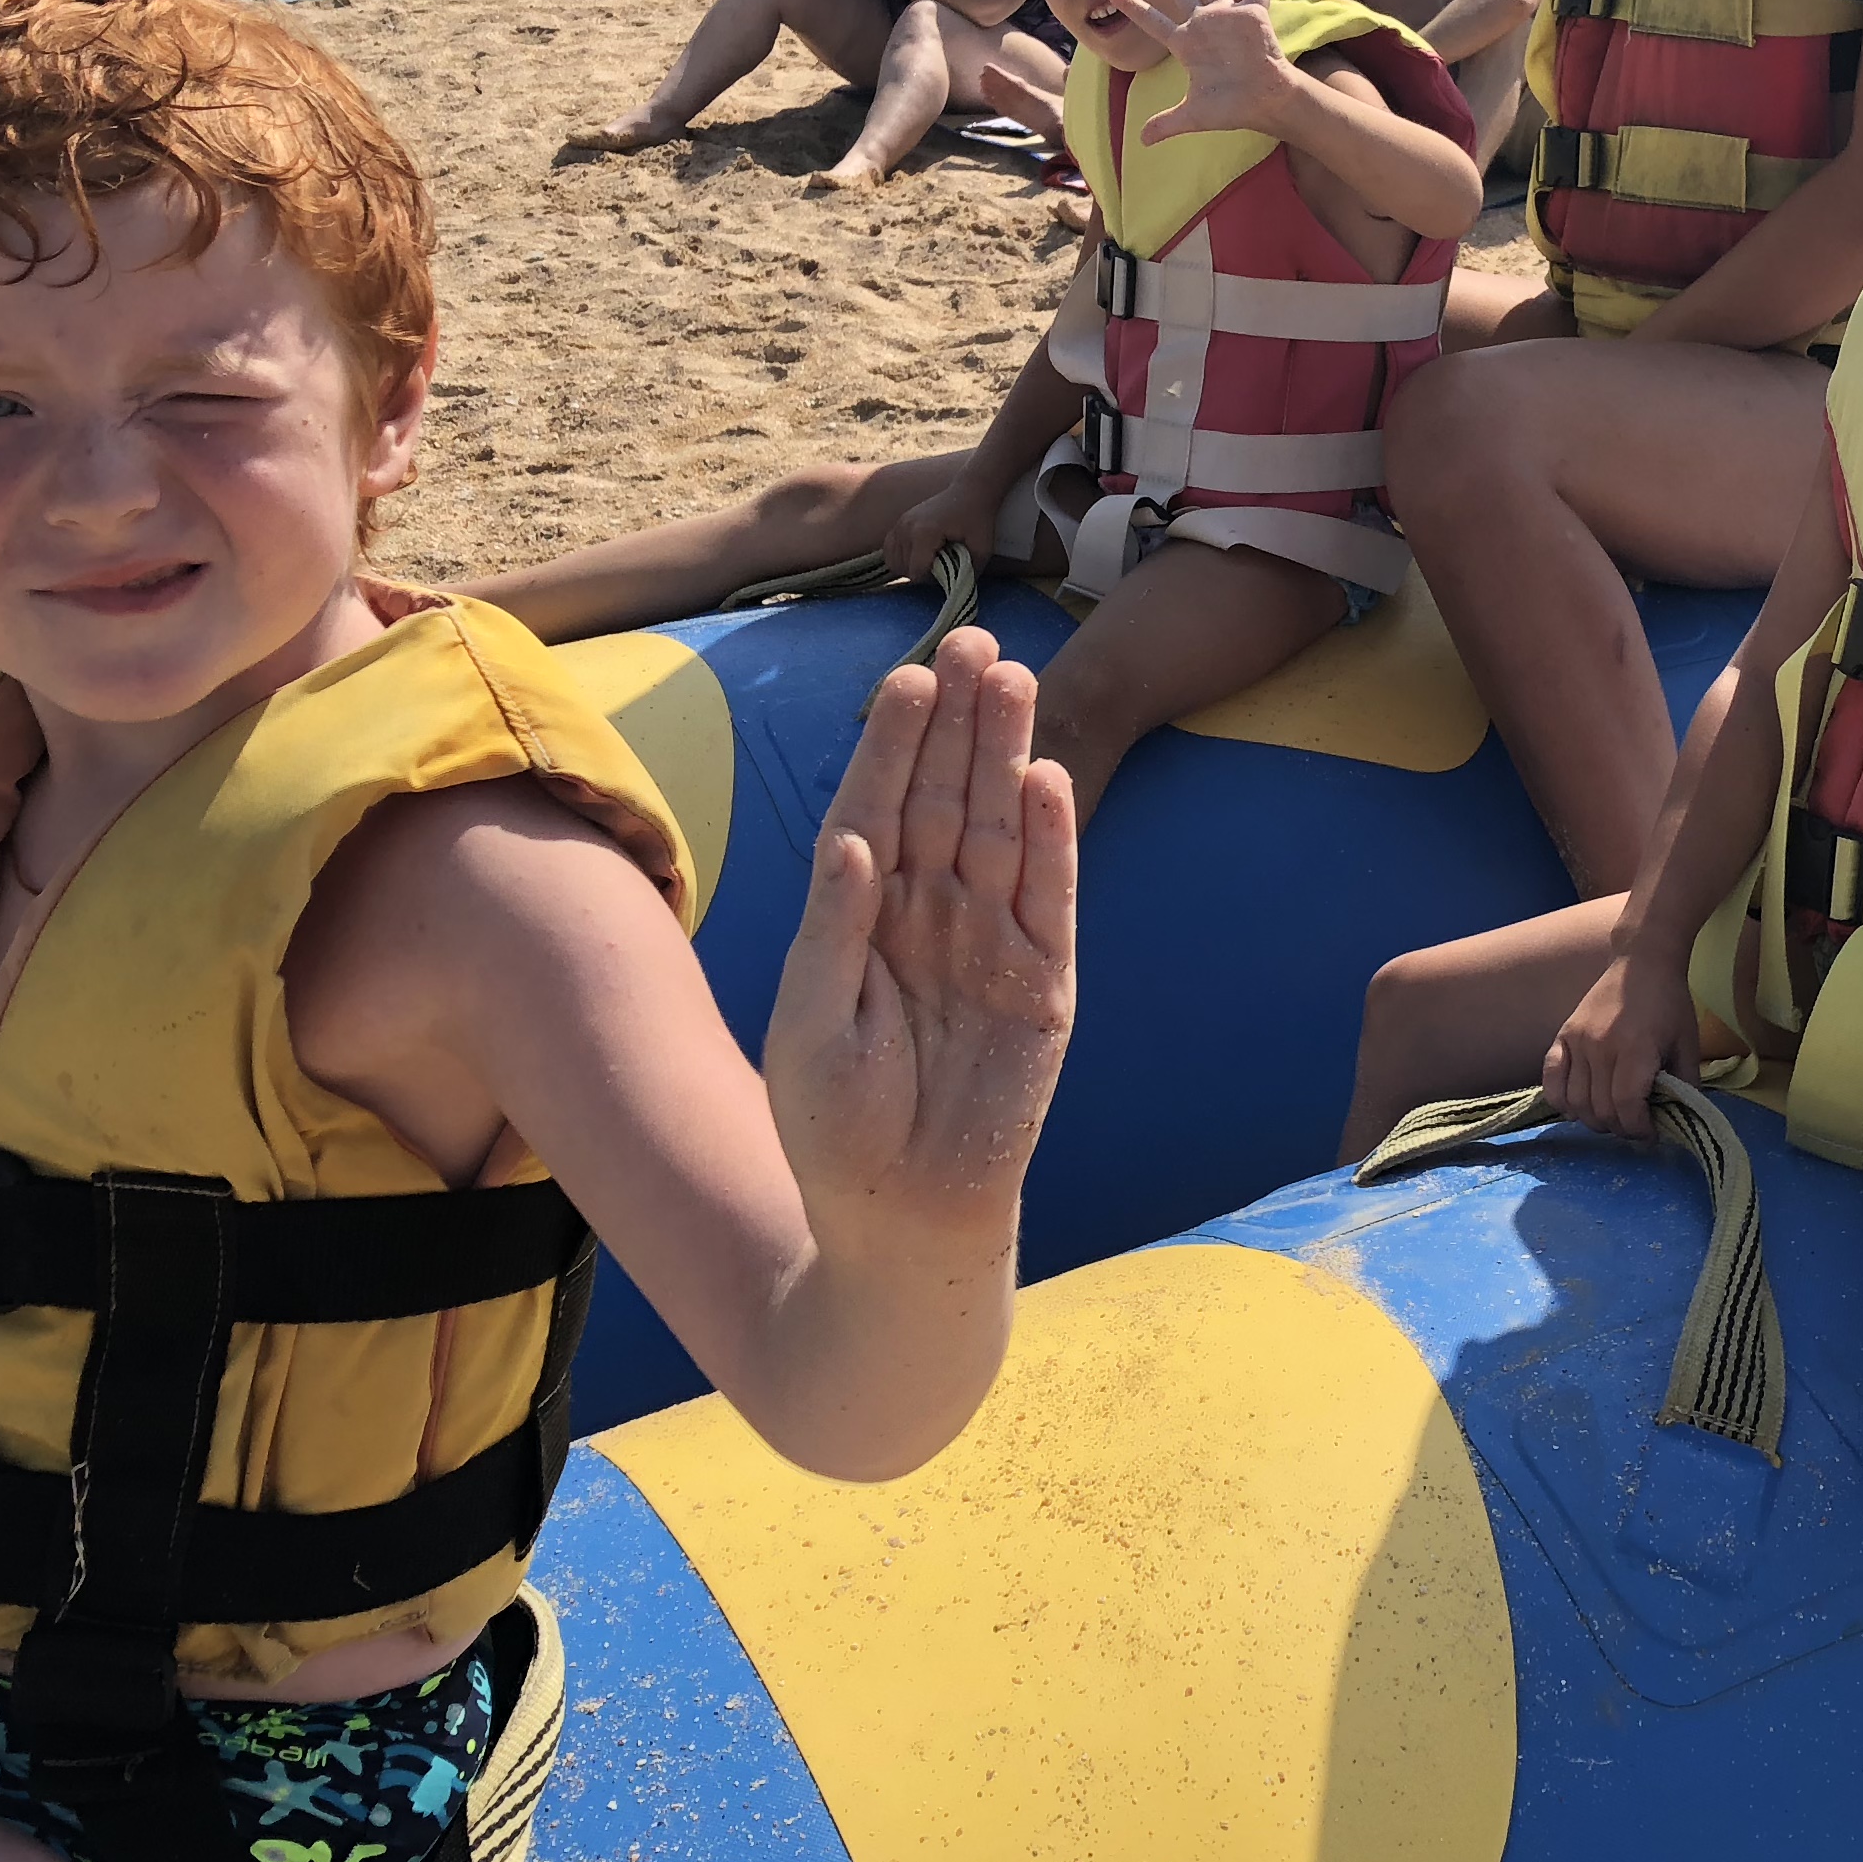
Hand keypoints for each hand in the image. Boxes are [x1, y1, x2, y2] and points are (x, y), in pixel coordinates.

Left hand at [758, 628, 1072, 1265]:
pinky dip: (1051, 841)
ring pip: (1000, 830)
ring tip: (1017, 681)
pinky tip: (1047, 779)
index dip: (895, 743)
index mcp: (862, 915)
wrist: (900, 1219)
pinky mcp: (1043, 984)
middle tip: (978, 642)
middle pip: (946, 799)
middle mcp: (929, 915)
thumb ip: (834, 926)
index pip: (878, 809)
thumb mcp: (811, 1021)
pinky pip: (1049, 899)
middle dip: (961, 723)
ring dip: (1008, 757)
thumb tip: (852, 835)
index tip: (911, 674)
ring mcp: (991, 944)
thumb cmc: (834, 1128)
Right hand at [886, 466, 1005, 580]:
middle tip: (942, 565)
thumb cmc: (978, 519)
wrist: (970, 491)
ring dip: (910, 567)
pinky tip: (917, 555)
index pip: (916, 572)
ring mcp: (899, 523)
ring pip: (892, 561)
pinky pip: (888, 549)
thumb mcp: (982, 549)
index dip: (932, 580)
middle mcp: (906, 528)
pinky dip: (899, 557)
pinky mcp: (898, 522)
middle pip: (903, 569)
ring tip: (930, 560)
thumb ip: (969, 573)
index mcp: (924, 533)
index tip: (948, 571)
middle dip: (922, 574)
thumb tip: (957, 592)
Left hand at [1120, 0, 1301, 136]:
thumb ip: (1166, 123)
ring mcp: (1228, 17)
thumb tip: (1141, 142)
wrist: (1265, 101)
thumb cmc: (1232, 107)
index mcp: (1187, 45)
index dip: (1133, 7)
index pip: (1153, 21)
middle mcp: (1205, 26)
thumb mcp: (1193, 114)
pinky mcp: (1252, 14)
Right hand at [1542, 949, 1699, 1137]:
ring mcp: (1577, 1041)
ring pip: (1576, 1102)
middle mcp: (1601, 1047)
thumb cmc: (1670, 1004)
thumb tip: (1680, 1122)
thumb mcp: (1688, 1045)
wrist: (1642, 961)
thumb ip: (1685, 1086)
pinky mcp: (1563, 1036)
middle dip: (1621, 1128)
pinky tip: (1579, 1107)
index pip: (1626, 1106)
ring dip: (1595, 1120)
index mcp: (1636, 1049)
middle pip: (1601, 1110)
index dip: (1638, 1130)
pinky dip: (1561, 1102)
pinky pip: (1551, 1081)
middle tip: (1635, 1125)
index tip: (1651, 1133)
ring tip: (1613, 1116)